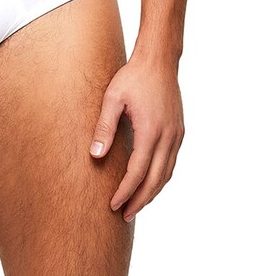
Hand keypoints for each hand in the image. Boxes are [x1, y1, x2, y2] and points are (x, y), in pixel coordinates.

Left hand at [89, 55, 183, 220]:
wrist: (158, 61)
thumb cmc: (132, 77)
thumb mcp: (112, 98)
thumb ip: (104, 127)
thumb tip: (96, 155)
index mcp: (151, 130)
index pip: (138, 171)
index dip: (126, 191)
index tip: (113, 204)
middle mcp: (168, 136)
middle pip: (156, 180)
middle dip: (140, 200)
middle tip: (124, 214)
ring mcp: (176, 135)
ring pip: (167, 174)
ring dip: (152, 192)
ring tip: (135, 205)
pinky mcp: (179, 131)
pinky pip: (171, 162)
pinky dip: (160, 178)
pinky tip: (149, 182)